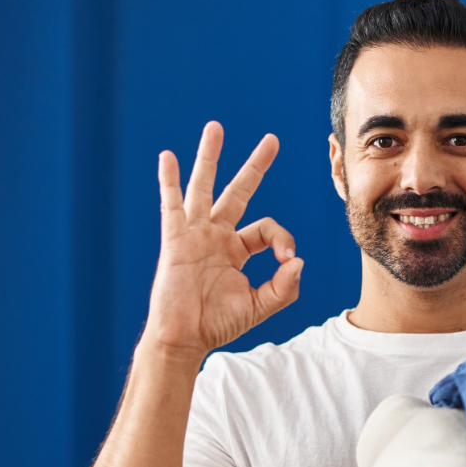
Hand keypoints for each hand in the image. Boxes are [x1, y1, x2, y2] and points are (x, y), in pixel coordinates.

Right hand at [142, 122, 302, 362]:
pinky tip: (167, 158)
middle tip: (271, 140)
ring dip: (210, 158)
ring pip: (204, 187)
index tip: (286, 258)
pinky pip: (172, 206)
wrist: (185, 338)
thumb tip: (298, 261)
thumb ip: (283, 288)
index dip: (281, 238)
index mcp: (237, 250)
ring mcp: (195, 234)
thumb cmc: (217, 324)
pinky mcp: (175, 240)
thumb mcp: (259, 307)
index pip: (266, 228)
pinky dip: (168, 182)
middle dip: (255, 166)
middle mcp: (217, 236)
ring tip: (216, 128)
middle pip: (238, 191)